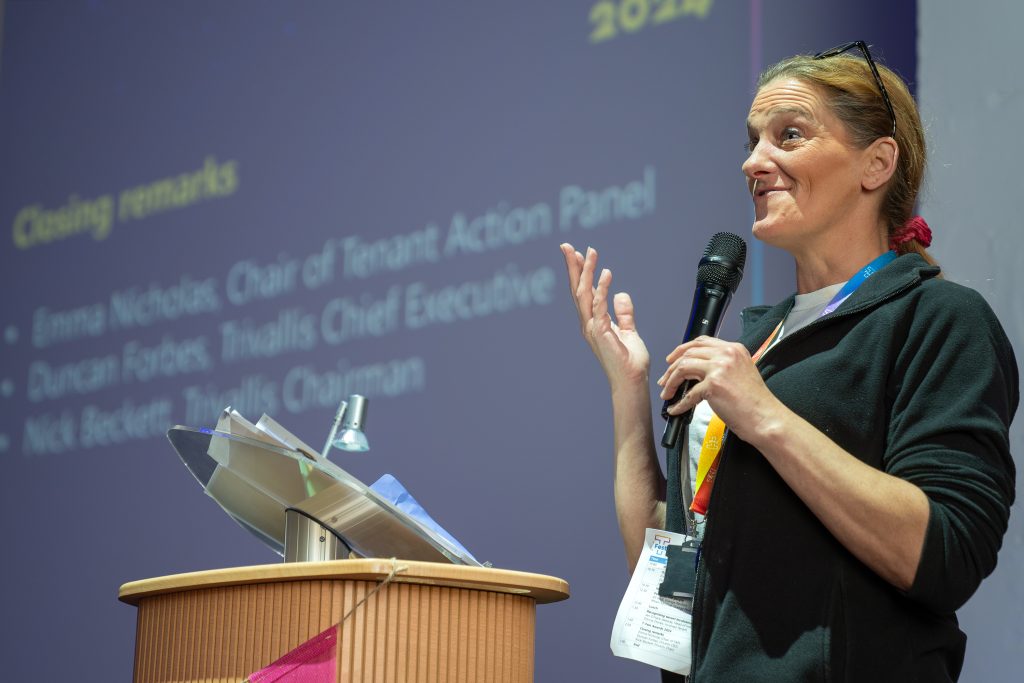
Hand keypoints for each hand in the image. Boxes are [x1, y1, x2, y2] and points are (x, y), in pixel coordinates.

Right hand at [560, 243, 649, 389]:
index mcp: (593, 322)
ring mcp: (592, 327)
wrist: (632, 381)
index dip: (579, 272)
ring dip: (586, 271)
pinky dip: (602, 288)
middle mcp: (588, 323)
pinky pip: (599, 305)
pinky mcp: (601, 332)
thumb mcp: (628, 331)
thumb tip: (621, 294)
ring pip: (584, 294)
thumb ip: (624, 313)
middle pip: (577, 289)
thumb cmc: (629, 361)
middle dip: (573, 266)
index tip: (576, 253)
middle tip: (567, 246)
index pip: (583, 292)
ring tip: (590, 252)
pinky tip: (606, 273)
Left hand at [656, 336, 781, 442]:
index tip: (672, 359)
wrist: (766, 418)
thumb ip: (722, 366)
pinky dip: (679, 403)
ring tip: (667, 393)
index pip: (702, 342)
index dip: (682, 350)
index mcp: (734, 349)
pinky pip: (688, 393)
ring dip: (671, 381)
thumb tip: (696, 370)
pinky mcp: (714, 384)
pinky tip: (676, 409)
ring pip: (683, 367)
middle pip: (689, 353)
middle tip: (665, 379)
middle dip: (672, 367)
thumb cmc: (755, 401)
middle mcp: (727, 354)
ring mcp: (720, 368)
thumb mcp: (741, 372)